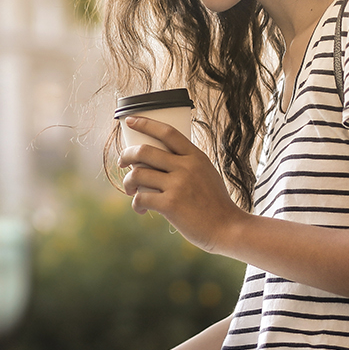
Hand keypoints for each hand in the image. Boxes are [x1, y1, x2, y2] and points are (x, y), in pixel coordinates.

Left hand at [117, 116, 246, 254]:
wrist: (227, 228)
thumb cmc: (216, 204)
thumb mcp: (207, 174)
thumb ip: (188, 165)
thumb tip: (158, 162)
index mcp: (195, 157)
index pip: (167, 132)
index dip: (145, 123)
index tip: (129, 121)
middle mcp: (186, 167)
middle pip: (144, 151)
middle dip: (126, 155)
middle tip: (121, 162)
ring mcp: (178, 185)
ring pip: (138, 174)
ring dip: (128, 182)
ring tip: (129, 190)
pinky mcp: (170, 204)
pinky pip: (141, 198)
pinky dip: (136, 204)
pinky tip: (141, 210)